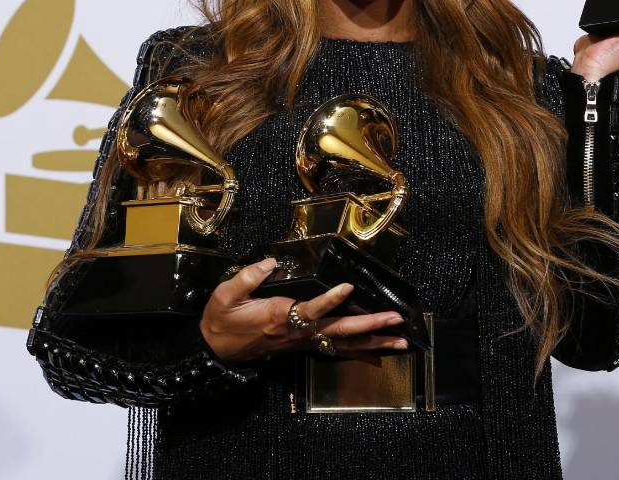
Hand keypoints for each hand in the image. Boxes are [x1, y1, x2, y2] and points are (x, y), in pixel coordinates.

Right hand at [199, 257, 408, 362]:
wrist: (217, 351)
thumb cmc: (222, 321)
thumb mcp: (225, 296)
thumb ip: (248, 277)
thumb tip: (271, 261)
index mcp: (279, 316)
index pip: (310, 308)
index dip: (329, 299)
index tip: (347, 286)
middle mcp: (297, 332)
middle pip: (339, 330)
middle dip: (370, 324)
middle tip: (395, 320)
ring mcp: (303, 341)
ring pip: (344, 344)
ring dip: (374, 342)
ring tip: (401, 341)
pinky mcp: (304, 345)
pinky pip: (337, 351)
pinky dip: (360, 354)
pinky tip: (379, 356)